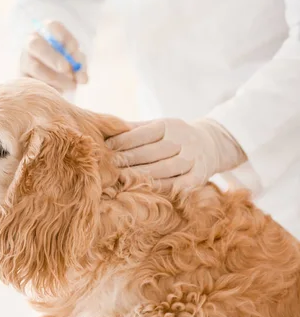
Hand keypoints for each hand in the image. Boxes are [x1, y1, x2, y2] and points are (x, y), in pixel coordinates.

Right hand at [20, 20, 87, 92]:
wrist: (53, 84)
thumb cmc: (66, 66)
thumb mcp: (75, 62)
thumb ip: (80, 66)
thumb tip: (82, 78)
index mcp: (47, 33)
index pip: (51, 26)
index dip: (62, 34)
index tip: (74, 47)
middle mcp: (31, 43)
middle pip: (36, 45)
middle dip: (53, 57)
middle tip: (66, 68)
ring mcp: (23, 61)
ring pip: (35, 67)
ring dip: (55, 77)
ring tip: (71, 85)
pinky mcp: (21, 78)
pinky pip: (33, 83)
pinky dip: (49, 88)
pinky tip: (59, 91)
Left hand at [106, 118, 246, 190]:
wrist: (211, 143)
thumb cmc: (172, 135)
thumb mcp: (157, 126)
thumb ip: (134, 129)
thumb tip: (105, 129)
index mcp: (169, 125)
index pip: (143, 133)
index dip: (124, 141)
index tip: (106, 148)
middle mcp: (183, 140)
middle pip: (152, 152)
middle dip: (129, 159)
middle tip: (109, 166)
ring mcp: (192, 158)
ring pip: (166, 168)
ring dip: (143, 175)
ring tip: (123, 179)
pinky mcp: (200, 176)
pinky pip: (182, 184)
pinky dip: (166, 188)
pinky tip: (148, 191)